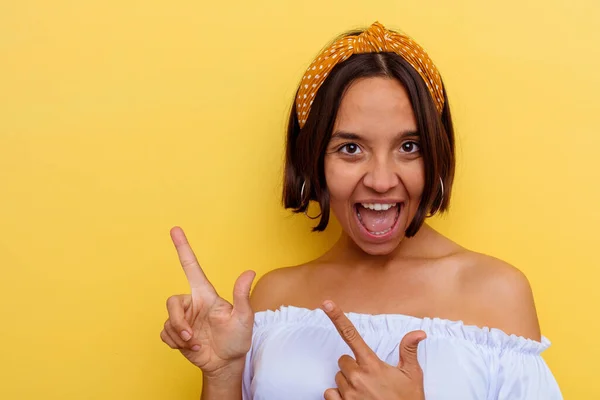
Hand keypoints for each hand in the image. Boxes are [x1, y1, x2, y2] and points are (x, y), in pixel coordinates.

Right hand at [160, 226, 255, 375]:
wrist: (226, 363)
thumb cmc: (238, 338)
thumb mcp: (244, 318)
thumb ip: (242, 296)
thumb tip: (250, 271)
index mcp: (206, 295)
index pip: (191, 267)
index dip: (183, 248)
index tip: (175, 229)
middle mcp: (193, 303)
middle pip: (172, 302)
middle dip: (178, 322)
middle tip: (191, 337)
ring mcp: (184, 318)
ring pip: (168, 321)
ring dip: (180, 337)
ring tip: (197, 344)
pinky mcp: (176, 333)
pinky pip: (164, 334)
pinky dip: (176, 344)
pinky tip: (191, 348)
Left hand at [322, 301, 426, 399]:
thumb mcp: (412, 375)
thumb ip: (408, 351)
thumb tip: (419, 332)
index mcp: (372, 365)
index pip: (351, 335)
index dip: (337, 317)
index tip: (326, 304)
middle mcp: (357, 377)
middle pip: (343, 360)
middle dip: (353, 366)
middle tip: (370, 378)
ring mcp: (348, 393)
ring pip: (338, 378)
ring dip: (348, 382)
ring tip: (366, 392)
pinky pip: (329, 393)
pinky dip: (338, 396)